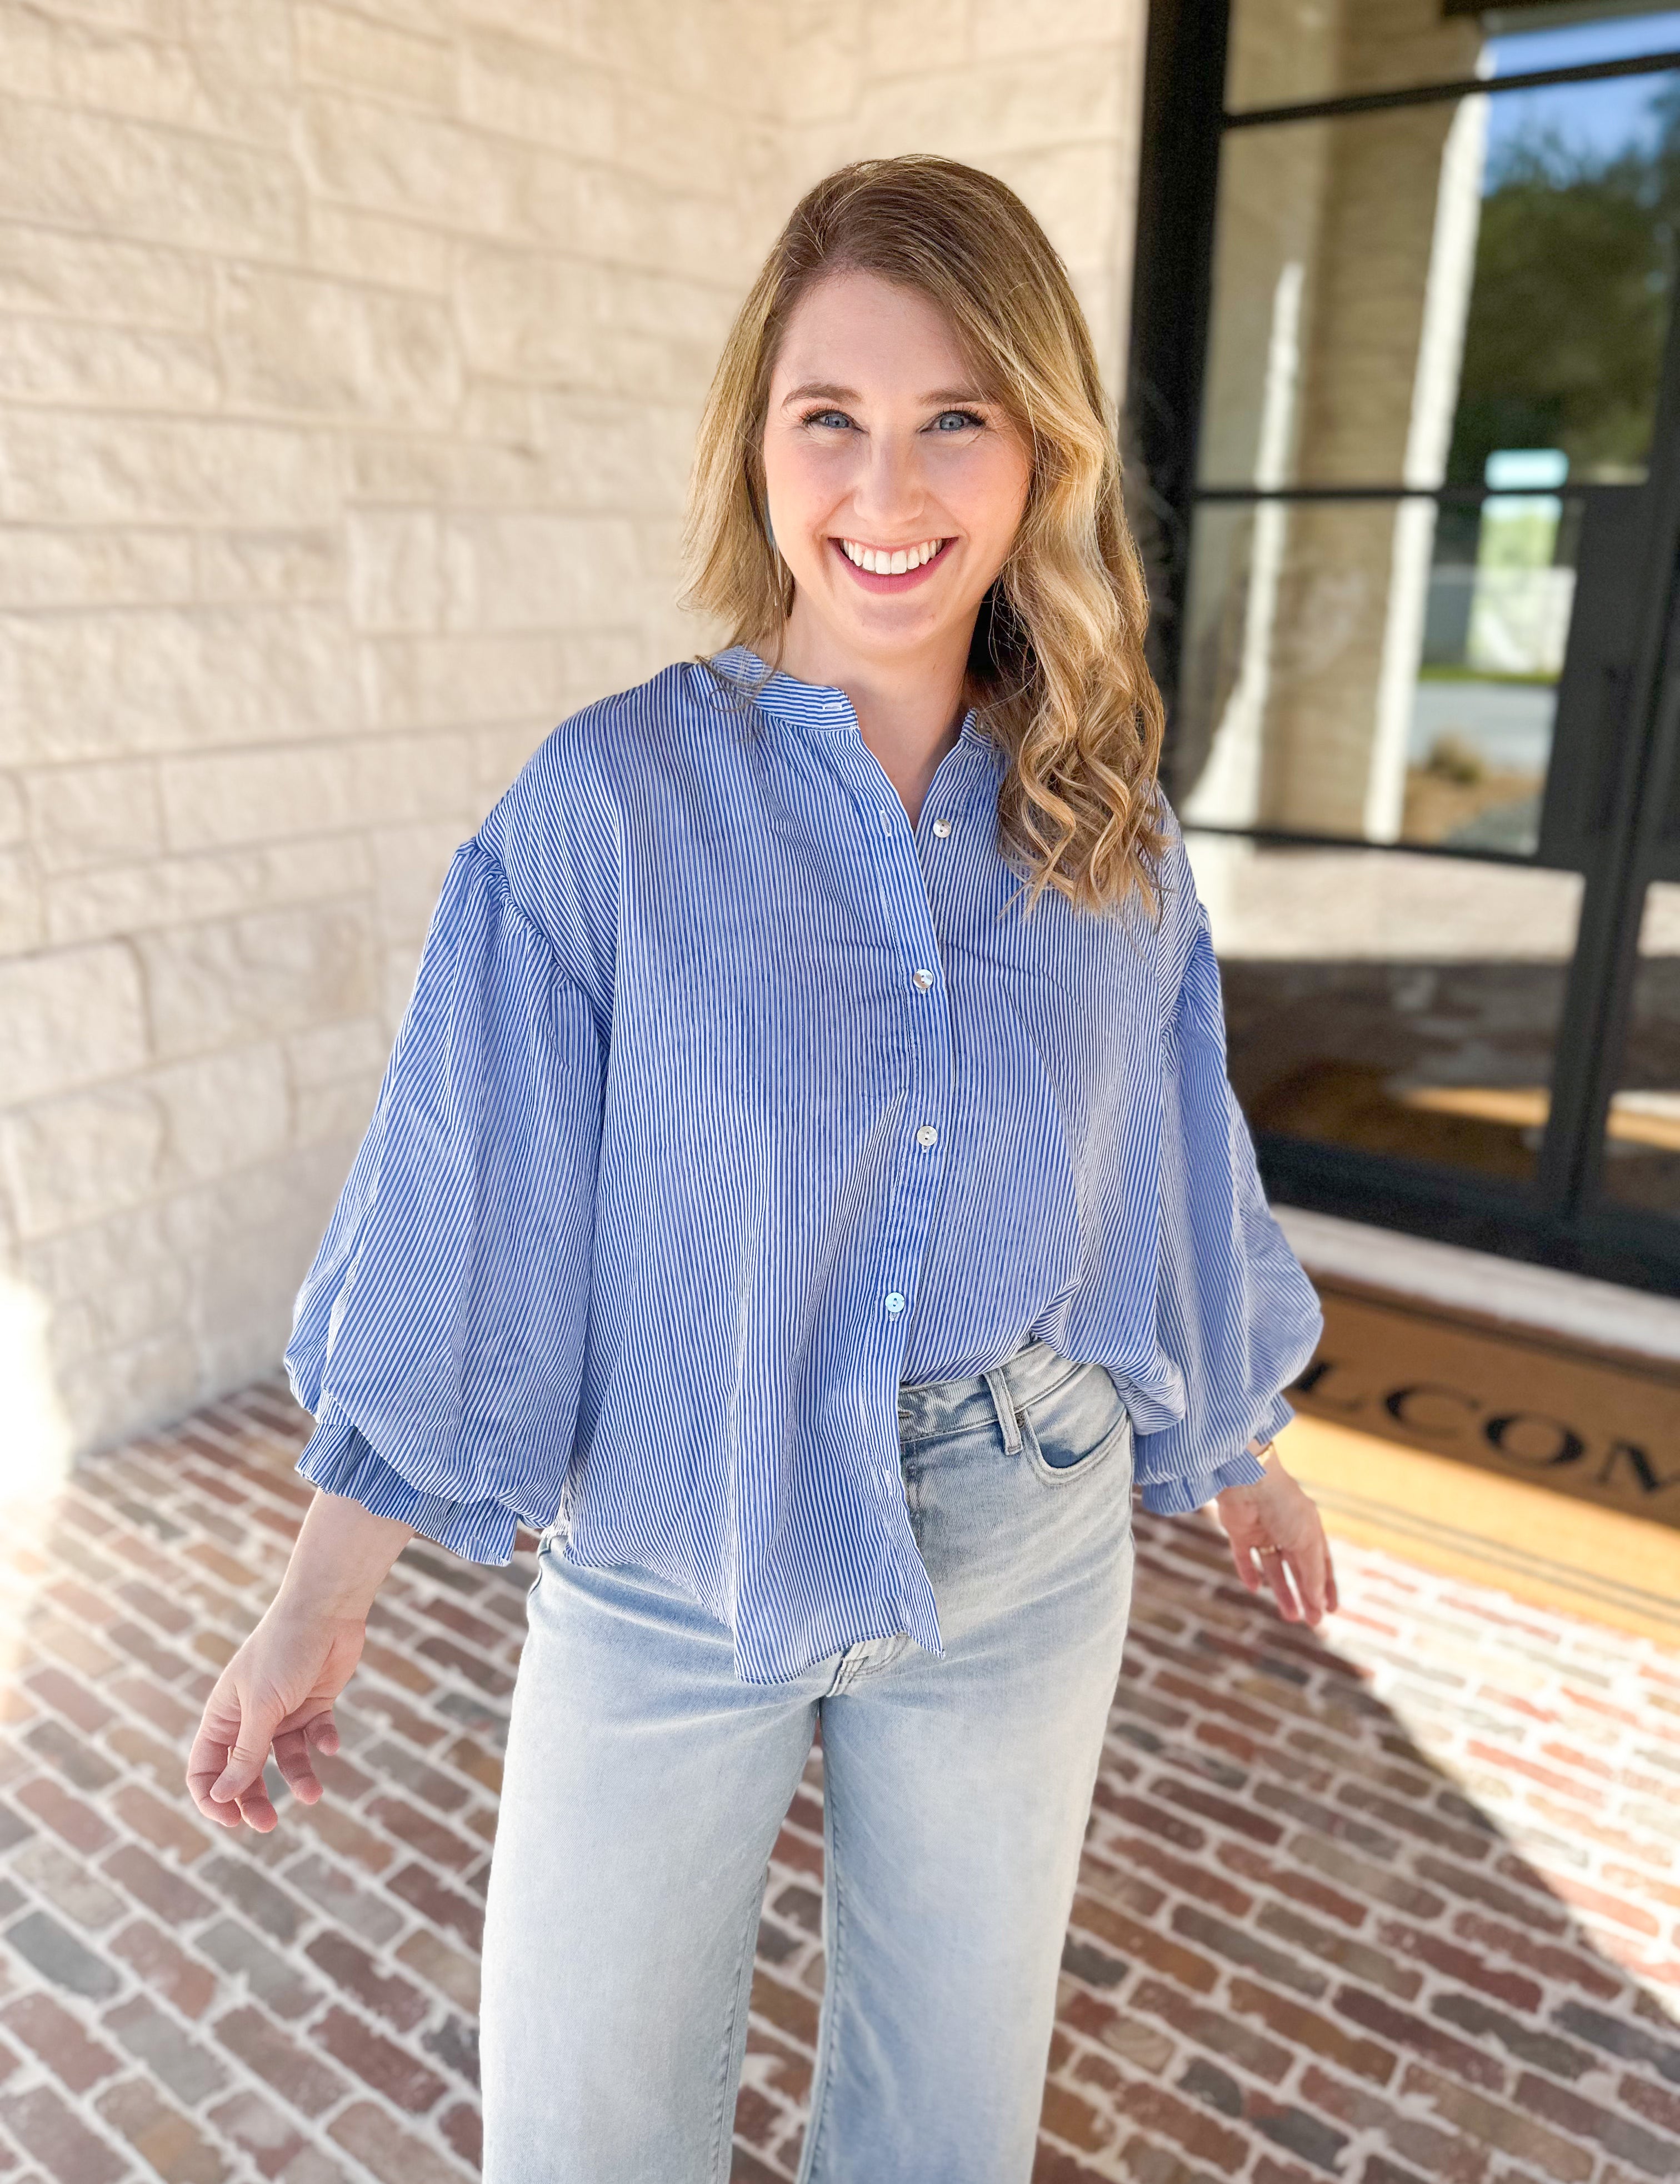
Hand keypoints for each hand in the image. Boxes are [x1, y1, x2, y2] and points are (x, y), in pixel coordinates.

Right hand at [184, 1487, 413, 1833]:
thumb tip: (222, 1798)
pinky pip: (316, 1737)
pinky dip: (324, 1743)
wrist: (327, 1610)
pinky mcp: (314, 1704)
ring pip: (285, 1760)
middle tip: (269, 1824)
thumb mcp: (262, 1708)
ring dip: (297, 1779)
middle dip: (254, 1800)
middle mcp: (250, 1718)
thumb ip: (246, 1754)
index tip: (231, 1820)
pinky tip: (331, 1741)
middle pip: (244, 1773)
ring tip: (312, 1795)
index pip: (205, 1768)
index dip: (212, 1797)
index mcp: (223, 1716)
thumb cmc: (285, 1652)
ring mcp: (283, 1712)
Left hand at [1213, 1453, 1338, 1625]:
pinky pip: (1244, 1557)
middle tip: (1311, 1622)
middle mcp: (1286, 1529)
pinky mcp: (1239, 1531)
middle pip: (1298, 1568)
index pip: (1321, 1562)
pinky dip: (1249, 1572)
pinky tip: (1255, 1588)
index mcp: (1308, 1527)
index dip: (1326, 1586)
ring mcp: (1262, 1530)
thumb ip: (1312, 1573)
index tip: (1331, 1610)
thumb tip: (1319, 1604)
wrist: (1247, 1479)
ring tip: (1290, 1617)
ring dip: (1281, 1591)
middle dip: (1305, 1595)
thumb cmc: (1283, 1505)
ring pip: (1273, 1567)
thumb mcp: (1306, 1541)